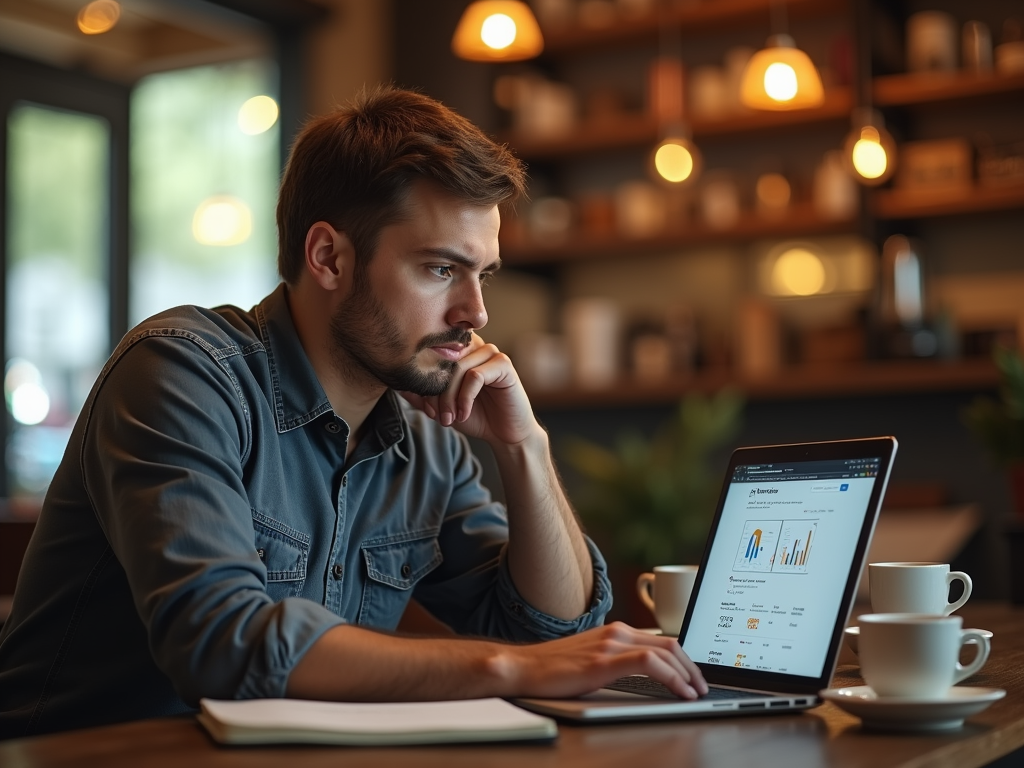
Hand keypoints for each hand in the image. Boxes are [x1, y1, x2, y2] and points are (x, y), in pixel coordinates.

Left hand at [399, 333, 538, 446]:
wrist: (504, 434)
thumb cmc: (475, 416)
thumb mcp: (442, 406)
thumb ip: (421, 394)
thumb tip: (395, 383)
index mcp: (460, 351)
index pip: (432, 356)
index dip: (425, 383)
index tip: (427, 409)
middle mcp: (474, 346)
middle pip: (443, 361)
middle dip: (435, 392)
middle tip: (436, 416)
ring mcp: (490, 353)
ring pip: (457, 369)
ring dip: (449, 398)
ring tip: (449, 419)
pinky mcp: (504, 364)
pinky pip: (475, 376)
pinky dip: (465, 398)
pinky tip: (464, 414)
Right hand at [494, 622, 707, 699]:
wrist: (523, 668)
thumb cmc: (553, 668)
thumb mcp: (591, 660)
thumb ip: (614, 660)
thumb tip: (640, 673)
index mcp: (615, 631)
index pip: (661, 640)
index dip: (684, 659)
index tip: (694, 678)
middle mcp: (616, 632)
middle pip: (670, 643)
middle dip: (693, 667)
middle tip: (702, 687)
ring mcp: (610, 644)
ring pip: (666, 651)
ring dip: (687, 673)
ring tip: (696, 692)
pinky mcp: (604, 660)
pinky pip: (650, 663)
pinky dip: (672, 677)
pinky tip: (680, 691)